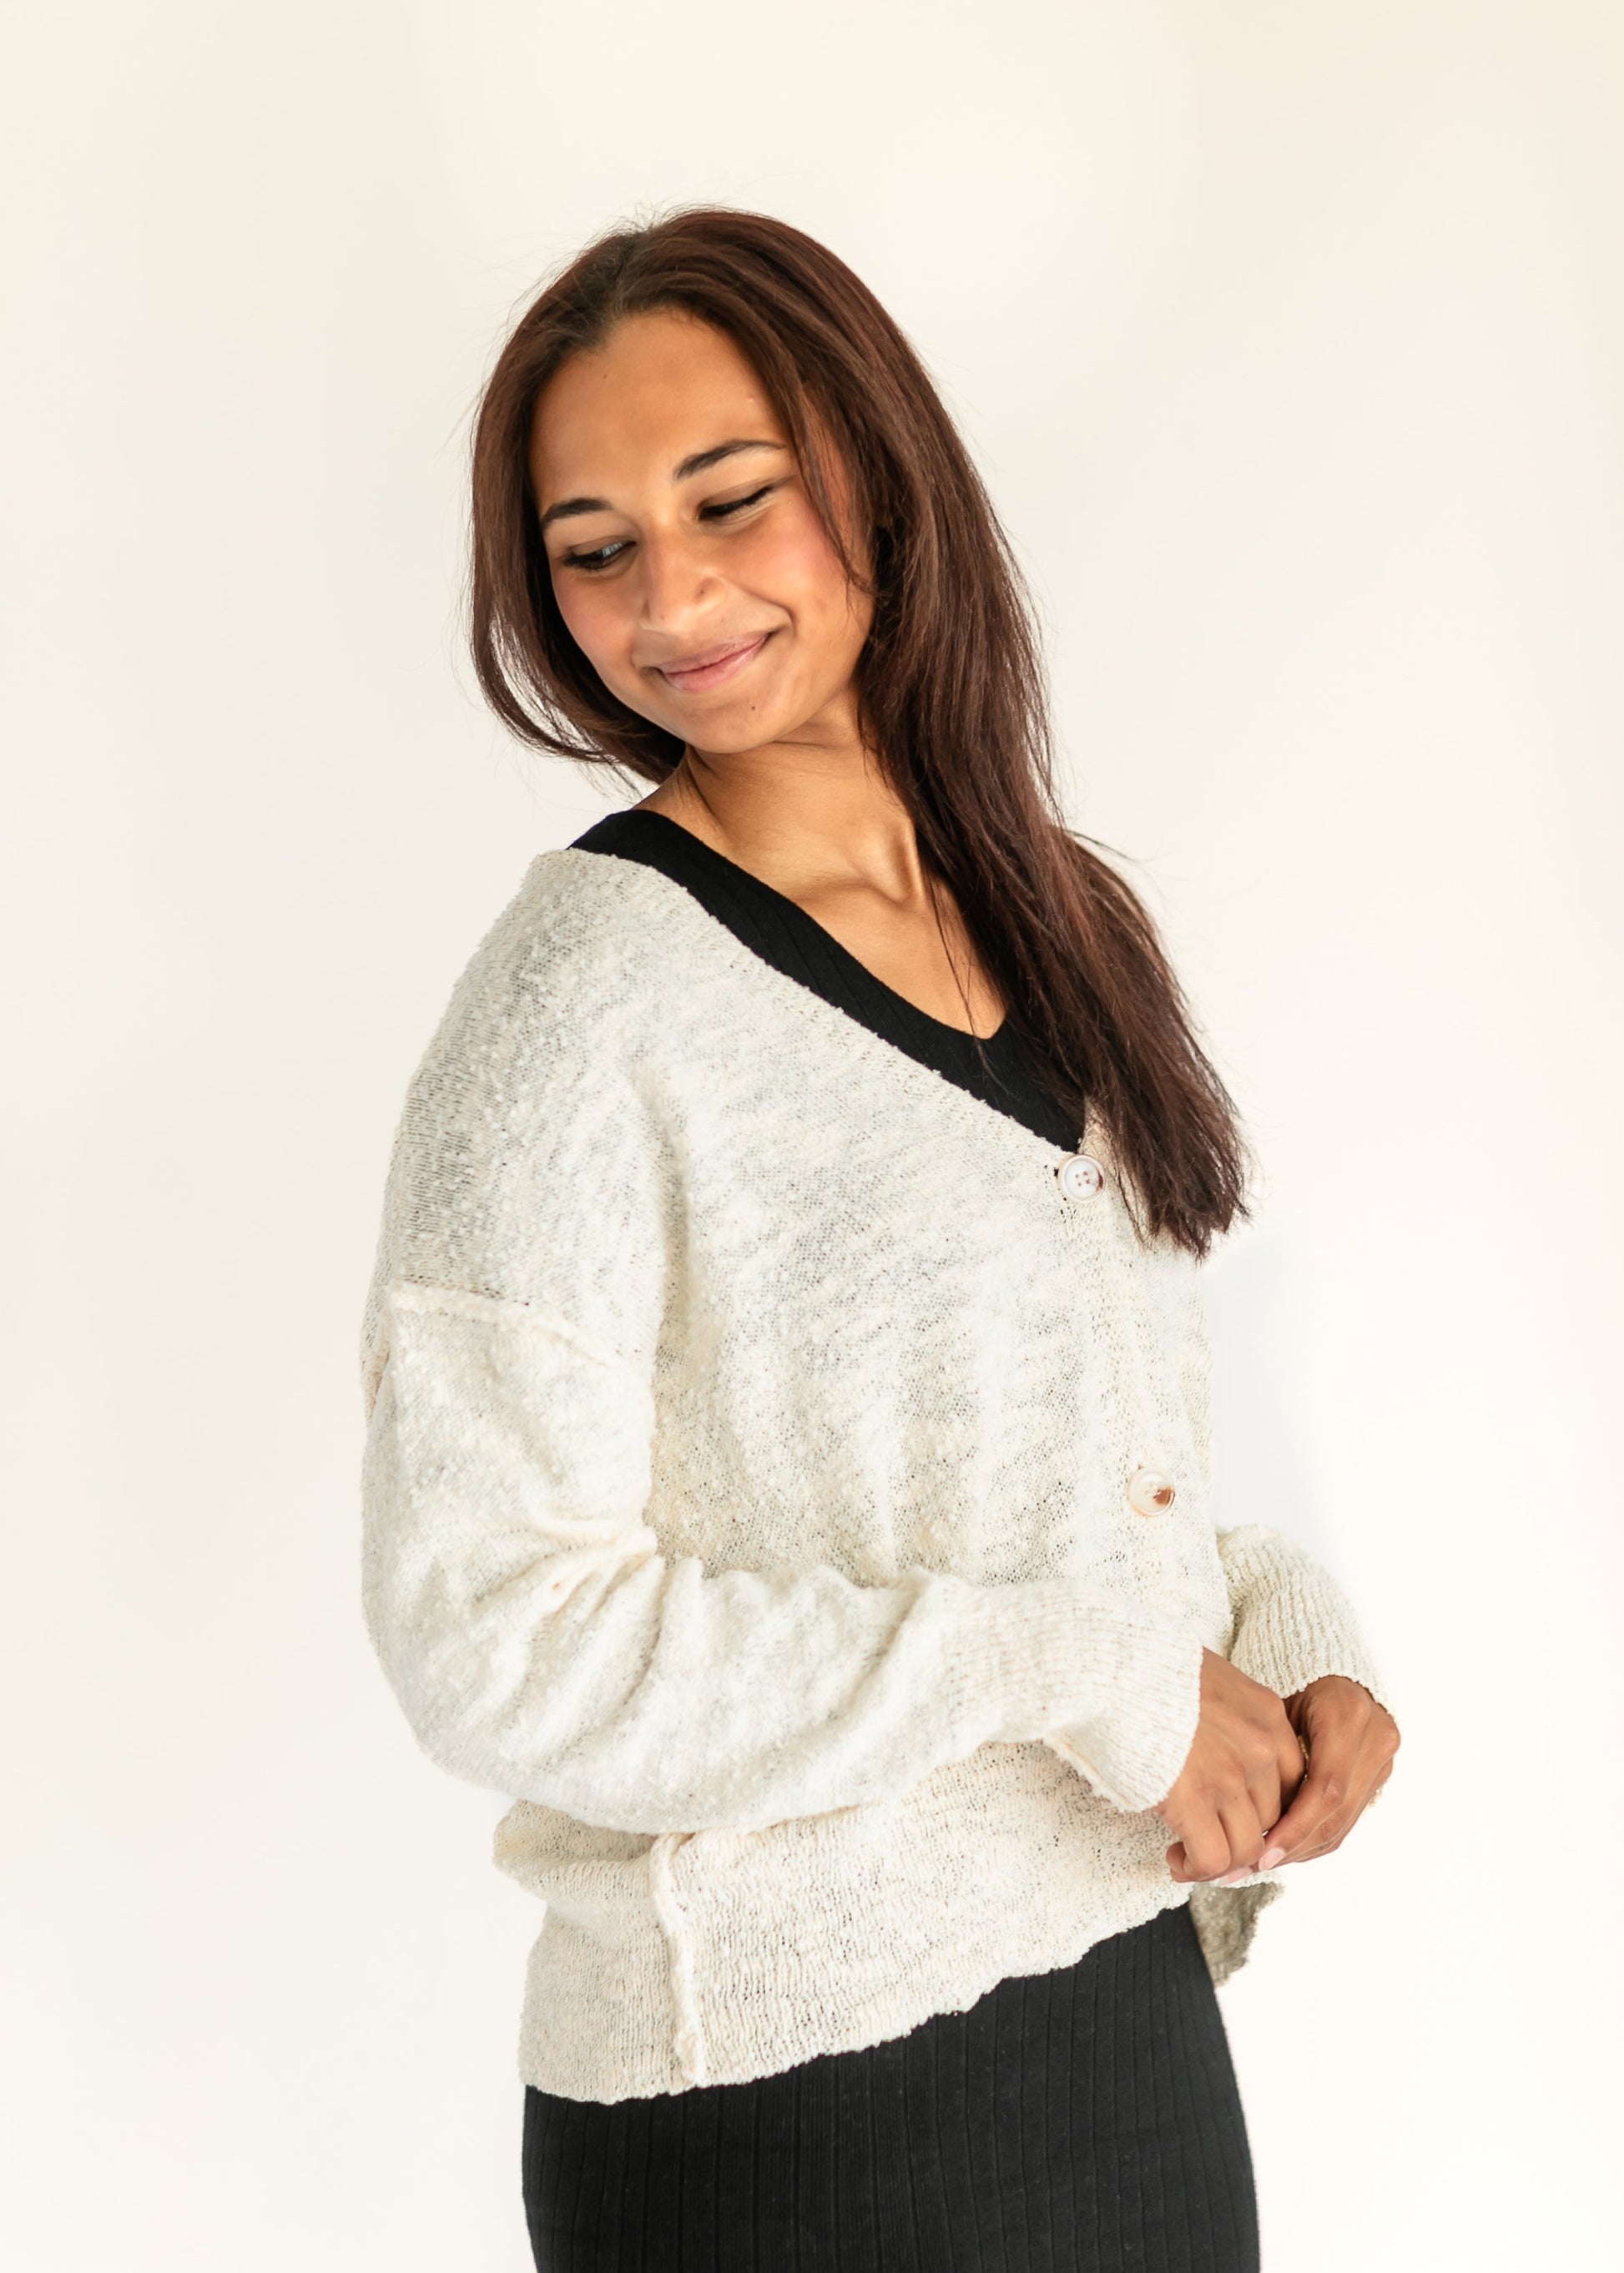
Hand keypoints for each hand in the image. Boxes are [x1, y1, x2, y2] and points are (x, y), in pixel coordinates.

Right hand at [1159, 1649, 1306, 1884]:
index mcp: (1265, 1713)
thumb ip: (1231, 1716)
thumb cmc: (1146, 1668)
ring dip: (1221, 1861)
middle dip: (1243, 1837)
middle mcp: (1259, 1746)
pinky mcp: (1194, 1801)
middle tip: (1210, 1841)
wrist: (1109, 1667)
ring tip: (1188, 1857)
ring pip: (1248, 1846)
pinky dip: (1197, 1869)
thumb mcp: (1209, 1679)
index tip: (1236, 1815)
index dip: (1264, 1808)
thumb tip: (1222, 1751)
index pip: (1291, 1779)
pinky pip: (1214, 1858)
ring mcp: (1230, 1775)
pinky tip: (1175, 1859)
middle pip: (1273, 1817)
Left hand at [1255, 1676, 1398, 1869]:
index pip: (1326, 1789)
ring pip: (1344, 1823)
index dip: (1294, 1827)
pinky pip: (1348, 1819)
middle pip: (1336, 1813)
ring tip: (1262, 1863)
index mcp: (1348, 1714)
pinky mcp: (1381, 1774)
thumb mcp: (1275, 1707)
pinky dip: (1316, 1838)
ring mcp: (1383, 1758)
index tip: (1261, 1851)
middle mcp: (1376, 1737)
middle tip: (1252, 1866)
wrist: (1331, 1668)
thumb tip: (1240, 1817)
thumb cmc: (1291, 1682)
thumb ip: (1269, 1754)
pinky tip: (1286, 1848)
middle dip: (1294, 1846)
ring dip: (1303, 1850)